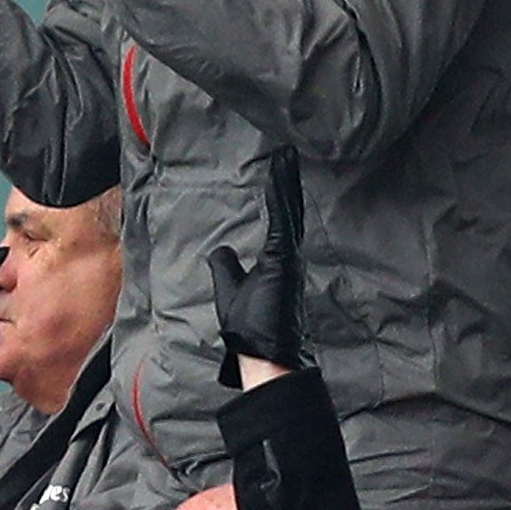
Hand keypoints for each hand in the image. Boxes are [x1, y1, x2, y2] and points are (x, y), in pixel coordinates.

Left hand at [209, 147, 306, 385]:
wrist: (264, 355)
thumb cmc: (252, 329)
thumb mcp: (230, 289)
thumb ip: (226, 267)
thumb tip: (221, 249)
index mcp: (280, 261)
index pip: (281, 220)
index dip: (280, 196)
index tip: (281, 172)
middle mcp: (289, 255)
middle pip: (288, 210)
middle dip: (287, 182)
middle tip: (288, 154)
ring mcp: (289, 256)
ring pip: (288, 210)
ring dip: (286, 181)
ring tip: (286, 155)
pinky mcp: (284, 258)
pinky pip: (282, 220)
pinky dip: (280, 196)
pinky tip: (280, 174)